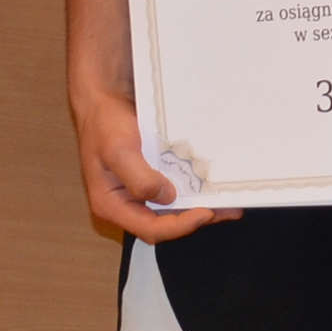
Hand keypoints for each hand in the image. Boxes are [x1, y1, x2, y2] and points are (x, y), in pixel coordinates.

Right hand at [74, 86, 235, 242]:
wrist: (104, 101)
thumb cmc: (104, 124)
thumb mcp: (118, 149)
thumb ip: (139, 178)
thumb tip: (166, 196)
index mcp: (112, 206)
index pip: (150, 229)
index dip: (179, 226)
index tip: (204, 213)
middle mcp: (126, 205)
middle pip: (165, 224)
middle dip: (195, 219)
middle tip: (226, 210)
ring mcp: (139, 193)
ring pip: (172, 211)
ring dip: (198, 208)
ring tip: (227, 203)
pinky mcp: (150, 180)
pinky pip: (174, 193)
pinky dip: (192, 192)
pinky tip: (210, 186)